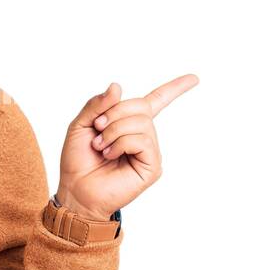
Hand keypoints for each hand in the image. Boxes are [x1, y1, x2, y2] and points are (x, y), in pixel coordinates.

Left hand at [55, 74, 199, 220]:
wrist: (75, 190)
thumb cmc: (78, 160)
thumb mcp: (81, 124)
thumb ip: (97, 104)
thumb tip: (117, 86)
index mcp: (129, 123)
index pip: (157, 101)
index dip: (175, 88)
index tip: (194, 78)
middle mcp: (144, 136)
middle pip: (142, 105)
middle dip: (115, 112)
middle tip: (98, 129)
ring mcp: (150, 151)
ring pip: (141, 123)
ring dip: (114, 131)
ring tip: (101, 146)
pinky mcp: (152, 166)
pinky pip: (143, 141)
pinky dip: (122, 143)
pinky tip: (110, 154)